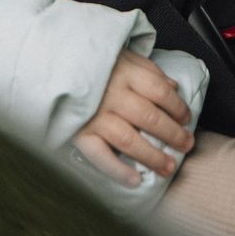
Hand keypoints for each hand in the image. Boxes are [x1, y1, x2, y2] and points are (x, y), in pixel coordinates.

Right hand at [72, 49, 194, 186]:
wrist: (47, 64)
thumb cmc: (89, 62)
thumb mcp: (121, 55)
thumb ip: (147, 70)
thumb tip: (174, 87)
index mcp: (123, 72)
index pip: (159, 91)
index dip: (177, 107)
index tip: (186, 118)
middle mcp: (110, 94)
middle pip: (149, 117)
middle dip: (172, 134)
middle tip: (186, 145)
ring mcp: (93, 116)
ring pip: (129, 140)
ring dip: (152, 156)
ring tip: (168, 167)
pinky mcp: (78, 132)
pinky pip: (99, 155)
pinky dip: (117, 170)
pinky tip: (134, 180)